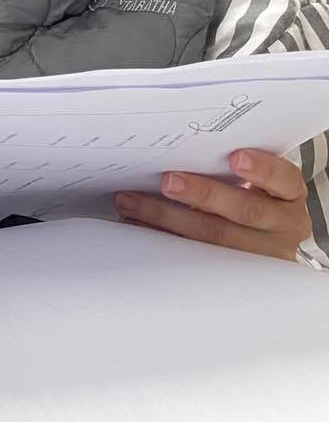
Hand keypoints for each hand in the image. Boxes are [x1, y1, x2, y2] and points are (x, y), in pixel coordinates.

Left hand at [114, 149, 310, 261]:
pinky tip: (138, 225)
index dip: (262, 170)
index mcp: (289, 196)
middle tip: (168, 181)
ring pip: (215, 238)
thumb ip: (234, 167)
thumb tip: (180, 148)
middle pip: (245, 211)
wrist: (274, 244)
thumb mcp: (260, 183)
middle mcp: (282, 226)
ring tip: (133, 203)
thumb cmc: (258, 200)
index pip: (284, 180)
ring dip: (168, 218)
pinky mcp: (234, 272)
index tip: (236, 158)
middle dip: (203, 195)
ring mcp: (262, 254)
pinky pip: (194, 256)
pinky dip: (162, 238)